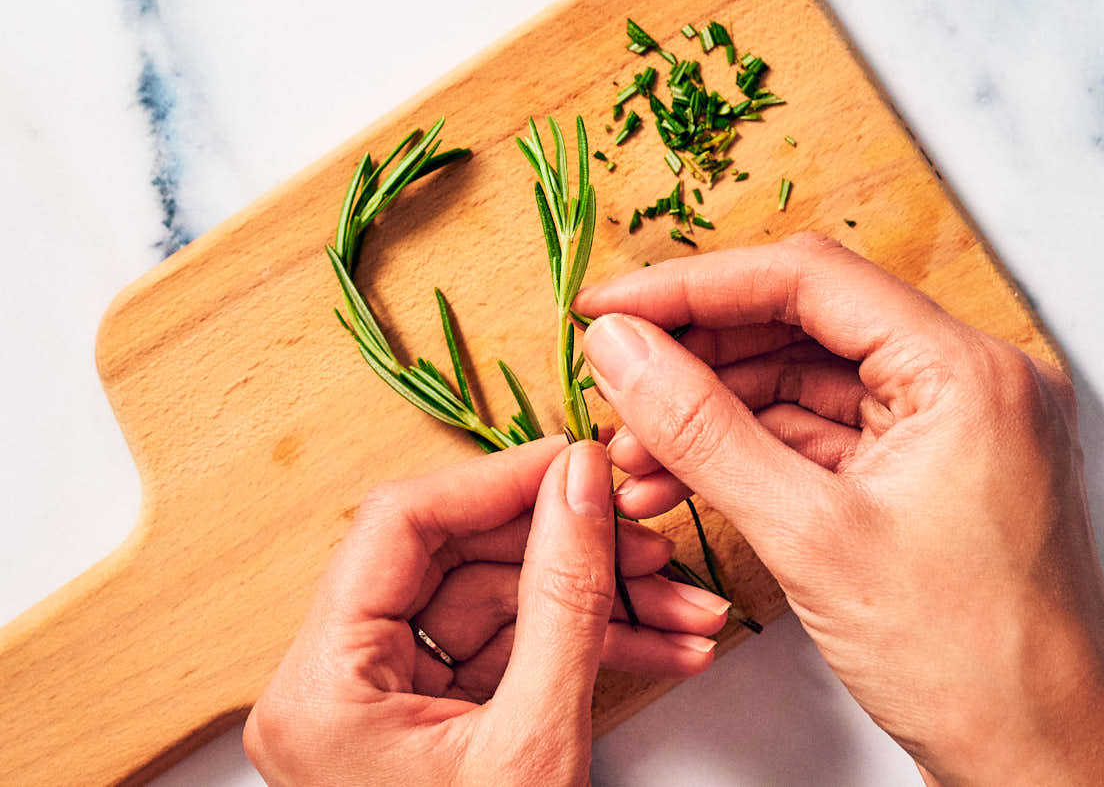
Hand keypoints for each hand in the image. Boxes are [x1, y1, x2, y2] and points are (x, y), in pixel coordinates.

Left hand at [244, 438, 727, 785]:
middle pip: (460, 560)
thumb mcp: (534, 743)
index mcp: (319, 686)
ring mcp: (387, 698)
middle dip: (571, 551)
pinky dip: (585, 643)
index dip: (498, 480)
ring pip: (499, 603)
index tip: (580, 461)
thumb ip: (563, 600)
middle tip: (650, 541)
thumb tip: (580, 484)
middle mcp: (336, 681)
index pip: (399, 525)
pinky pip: (511, 649)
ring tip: (684, 605)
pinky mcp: (436, 714)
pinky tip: (659, 641)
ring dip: (598, 600)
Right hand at [576, 234, 1103, 784]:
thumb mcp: (809, 536)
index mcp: (966, 371)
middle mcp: (965, 381)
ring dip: (713, 415)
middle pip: (802, 326)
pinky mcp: (923, 473)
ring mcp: (946, 428)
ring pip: (803, 384)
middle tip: (614, 386)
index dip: (692, 286)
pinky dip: (749, 454)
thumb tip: (620, 348)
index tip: (609, 306)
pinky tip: (681, 481)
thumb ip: (702, 429)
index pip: (807, 280)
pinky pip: (820, 437)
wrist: (1037, 766)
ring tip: (636, 458)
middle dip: (697, 360)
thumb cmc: (966, 664)